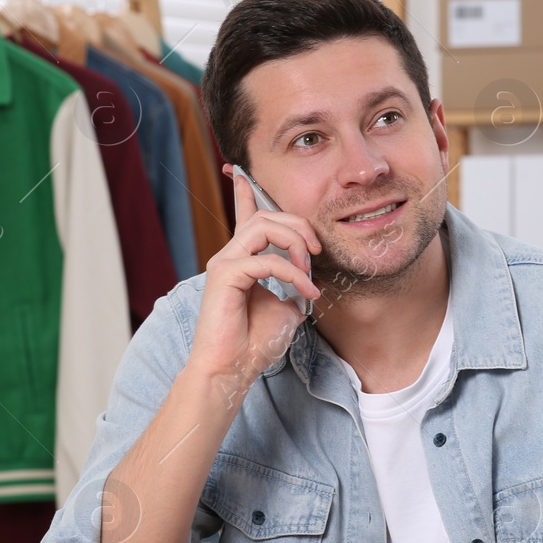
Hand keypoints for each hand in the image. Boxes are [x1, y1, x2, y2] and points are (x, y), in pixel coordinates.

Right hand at [186, 167, 322, 388]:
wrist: (232, 370)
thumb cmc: (255, 344)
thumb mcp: (286, 309)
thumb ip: (295, 286)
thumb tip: (310, 279)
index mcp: (242, 259)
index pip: (246, 215)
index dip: (247, 191)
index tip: (243, 172)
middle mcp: (230, 255)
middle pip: (267, 215)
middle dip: (299, 226)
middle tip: (317, 251)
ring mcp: (224, 263)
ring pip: (264, 227)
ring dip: (295, 244)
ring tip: (309, 271)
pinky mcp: (225, 275)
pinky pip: (267, 260)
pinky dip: (292, 274)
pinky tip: (305, 292)